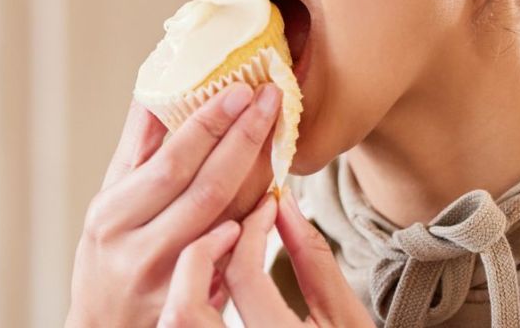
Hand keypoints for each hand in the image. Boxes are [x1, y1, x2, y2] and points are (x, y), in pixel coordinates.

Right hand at [65, 82, 281, 327]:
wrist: (106, 326)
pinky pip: (234, 252)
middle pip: (204, 188)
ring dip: (257, 175)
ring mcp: (168, 279)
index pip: (170, 161)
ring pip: (225, 219)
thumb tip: (155, 90)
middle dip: (242, 138)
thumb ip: (137, 147)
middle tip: (269, 99)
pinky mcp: (193, 300)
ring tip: (277, 136)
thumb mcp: (111, 198)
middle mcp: (138, 247)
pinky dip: (256, 219)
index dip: (209, 123)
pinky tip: (272, 191)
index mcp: (114, 212)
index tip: (239, 90)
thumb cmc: (109, 252)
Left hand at [161, 187, 376, 326]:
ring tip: (220, 255)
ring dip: (187, 283)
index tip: (267, 206)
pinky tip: (214, 290)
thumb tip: (282, 203)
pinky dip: (188, 308)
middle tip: (229, 229)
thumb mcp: (344, 317)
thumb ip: (313, 259)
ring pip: (175, 327)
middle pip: (185, 310)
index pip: (245, 276)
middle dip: (199, 255)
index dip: (253, 229)